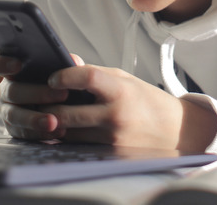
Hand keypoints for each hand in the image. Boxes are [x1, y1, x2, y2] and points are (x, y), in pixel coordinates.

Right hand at [0, 52, 69, 140]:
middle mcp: (6, 90)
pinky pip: (23, 133)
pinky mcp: (15, 130)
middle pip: (12, 91)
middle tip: (61, 94)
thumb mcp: (60, 70)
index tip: (18, 64)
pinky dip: (40, 133)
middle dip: (36, 93)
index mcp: (12, 71)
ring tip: (54, 121)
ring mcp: (8, 111)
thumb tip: (73, 61)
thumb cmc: (56, 82)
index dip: (2, 63)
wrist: (61, 107)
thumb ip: (63, 63)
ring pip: (14, 115)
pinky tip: (57, 131)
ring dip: (34, 119)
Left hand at [41, 60, 216, 151]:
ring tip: (49, 114)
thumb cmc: (147, 101)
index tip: (54, 79)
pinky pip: (79, 147)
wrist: (177, 132)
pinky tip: (66, 130)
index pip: (86, 77)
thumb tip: (68, 60)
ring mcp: (112, 139)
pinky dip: (69, 138)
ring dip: (55, 125)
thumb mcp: (125, 80)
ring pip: (69, 133)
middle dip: (48, 107)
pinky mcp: (110, 156)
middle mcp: (116, 116)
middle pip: (67, 113)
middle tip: (39, 101)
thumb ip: (95, 72)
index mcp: (121, 91)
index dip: (65, 76)